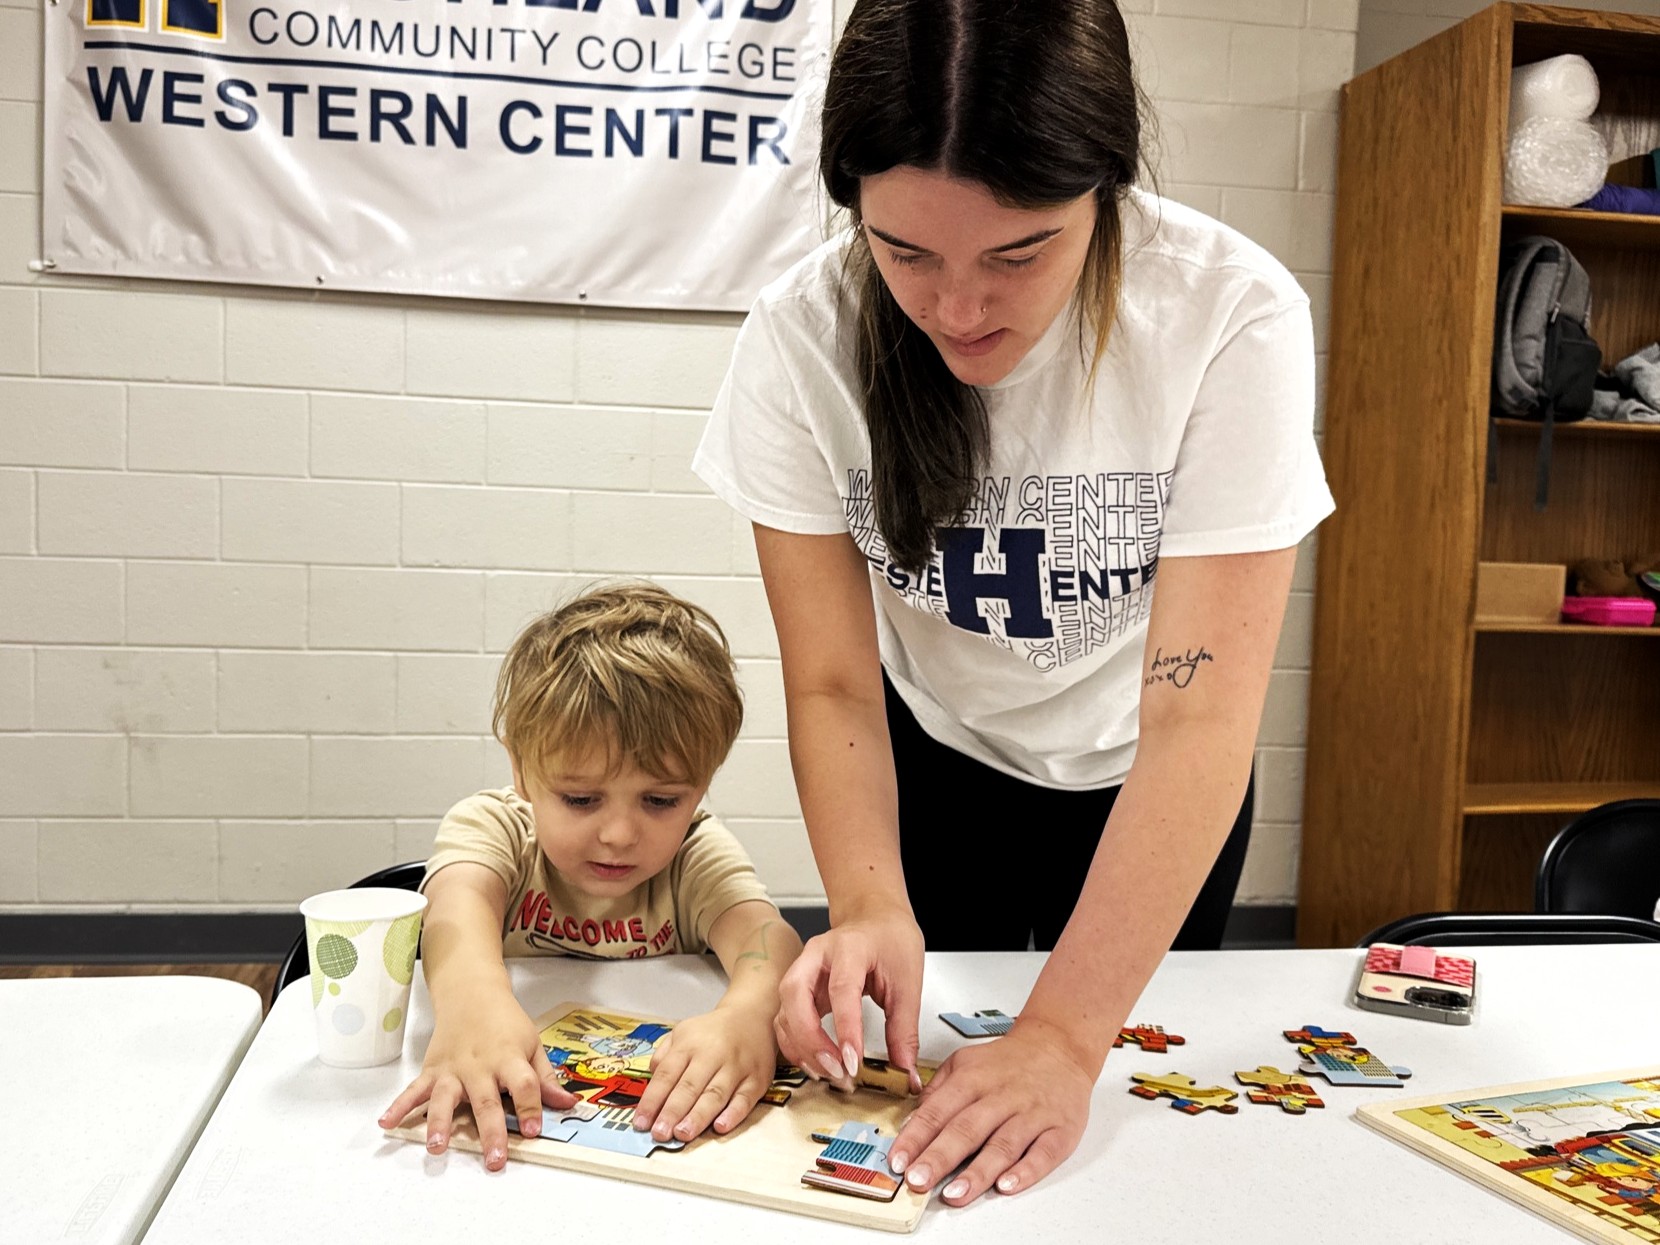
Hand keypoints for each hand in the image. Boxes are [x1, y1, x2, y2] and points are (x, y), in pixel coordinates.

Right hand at [377, 986, 577, 1170]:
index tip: (534, 1131)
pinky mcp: (432, 1070)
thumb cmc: (505, 1023)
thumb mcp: (532, 1044)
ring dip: (438, 1123)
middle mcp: (479, 1066)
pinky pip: (413, 1090)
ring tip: (436, 1147)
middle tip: (494, 1160)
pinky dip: (399, 1106)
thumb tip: (568, 1104)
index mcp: (508, 1058)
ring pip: (444, 1098)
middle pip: (485, 1101)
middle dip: (490, 1132)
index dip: (530, 1107)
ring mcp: (452, 1069)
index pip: (522, 1085)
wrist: (471, 994)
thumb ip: (546, 1079)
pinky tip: (387, 1123)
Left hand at [631, 1002, 776, 1142]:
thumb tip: (651, 1084)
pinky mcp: (756, 1080)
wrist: (752, 1016)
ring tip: (682, 1134)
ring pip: (715, 1094)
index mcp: (689, 1044)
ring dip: (698, 1116)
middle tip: (660, 1134)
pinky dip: (733, 1114)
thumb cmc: (712, 1032)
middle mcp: (712, 1055)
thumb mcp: (682, 1032)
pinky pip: (745, 1099)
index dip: (652, 1100)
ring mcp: (736, 1068)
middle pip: (689, 1087)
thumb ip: (663, 1056)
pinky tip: (720, 1127)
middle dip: (672, 1112)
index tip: (641, 1123)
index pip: (666, 1075)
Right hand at [773, 907, 924, 1092]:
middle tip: (838, 1070)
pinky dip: (795, 1046)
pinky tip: (816, 1064)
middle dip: (811, 1040)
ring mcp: (802, 971)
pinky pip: (785, 1020)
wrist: (874, 918)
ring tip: (831, 1073)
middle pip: (795, 995)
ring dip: (802, 1048)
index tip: (855, 1062)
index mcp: (849, 947)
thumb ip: (904, 1030)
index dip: (846, 1028)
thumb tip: (905, 1073)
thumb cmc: (890, 940)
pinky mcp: (798, 990)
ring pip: (784, 1011)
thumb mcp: (907, 982)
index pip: (841, 988)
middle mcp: (816, 956)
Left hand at [889, 1015, 1093, 1205]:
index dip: (916, 1137)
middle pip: (966, 1129)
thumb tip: (912, 1122)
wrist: (1059, 1047)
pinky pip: (1044, 1153)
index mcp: (973, 1079)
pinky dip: (1026, 1171)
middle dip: (939, 1158)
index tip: (898, 1160)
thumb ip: (938, 1091)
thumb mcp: (965, 1062)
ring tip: (954, 1194)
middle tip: (918, 1181)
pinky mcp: (1061, 1130)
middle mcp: (1001, 1096)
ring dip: (977, 1172)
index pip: (938, 1111)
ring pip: (1002, 1145)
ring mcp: (1032, 1114)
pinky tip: (1007, 1186)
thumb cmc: (1009, 1062)